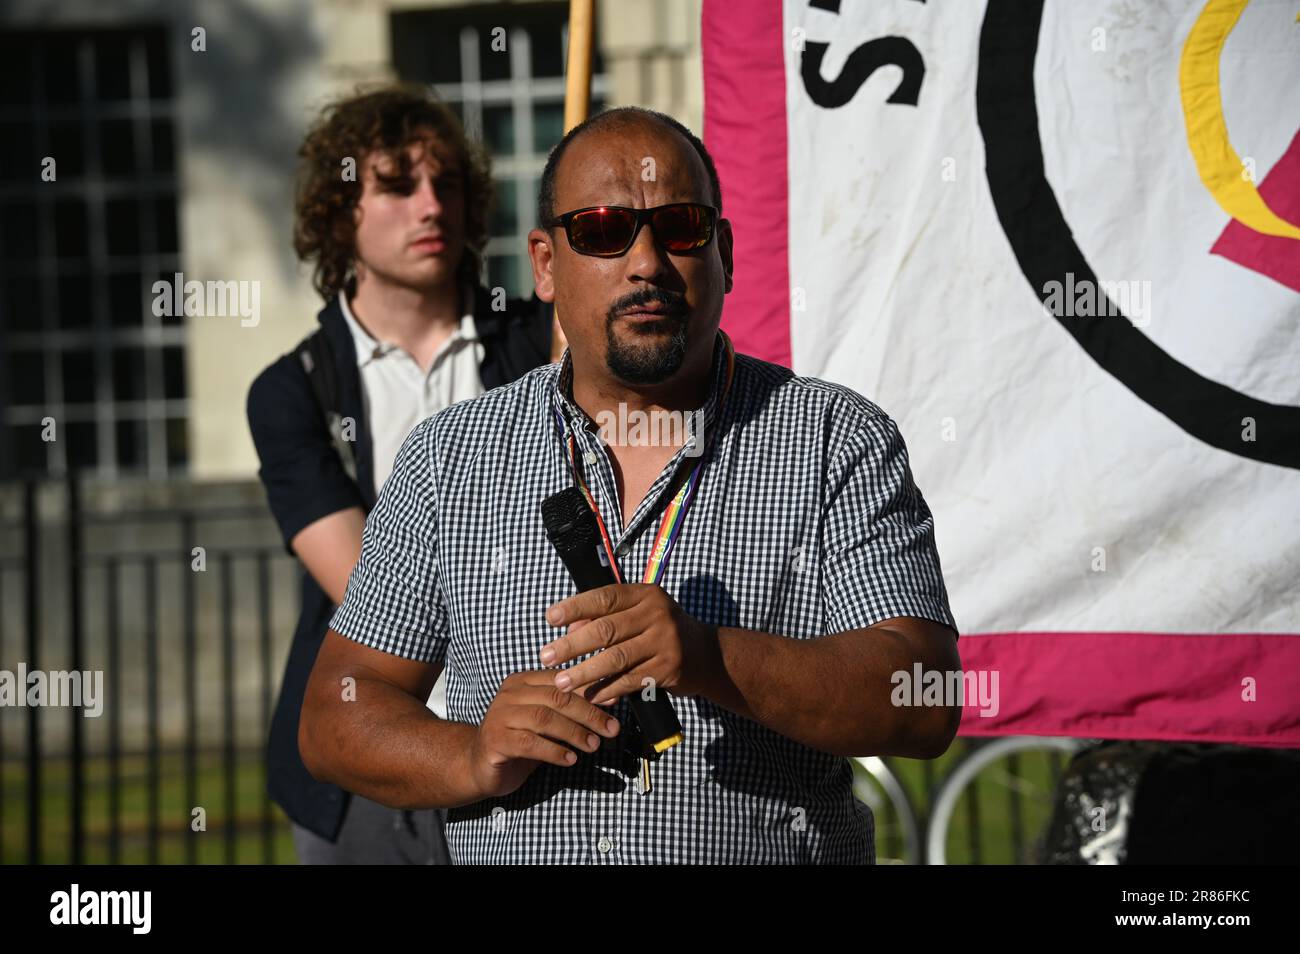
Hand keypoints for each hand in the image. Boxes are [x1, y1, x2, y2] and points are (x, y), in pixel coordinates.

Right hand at [468, 670, 620, 798]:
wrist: (480, 765)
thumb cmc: (520, 741)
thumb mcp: (548, 722)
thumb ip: (572, 710)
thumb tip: (610, 699)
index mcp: (523, 681)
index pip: (561, 681)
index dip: (590, 692)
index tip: (614, 705)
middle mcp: (509, 694)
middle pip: (556, 698)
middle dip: (588, 713)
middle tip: (610, 729)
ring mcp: (499, 716)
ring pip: (544, 719)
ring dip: (574, 733)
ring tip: (593, 746)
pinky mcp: (495, 740)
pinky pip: (530, 743)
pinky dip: (554, 751)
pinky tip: (570, 759)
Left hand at [540, 584, 720, 704]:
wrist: (706, 655)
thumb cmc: (660, 631)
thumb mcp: (638, 615)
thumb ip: (606, 617)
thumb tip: (569, 628)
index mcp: (645, 594)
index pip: (605, 596)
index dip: (575, 607)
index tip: (549, 618)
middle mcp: (657, 614)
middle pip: (606, 629)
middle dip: (572, 645)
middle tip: (545, 656)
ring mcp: (665, 642)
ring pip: (616, 658)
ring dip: (585, 673)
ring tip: (562, 682)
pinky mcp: (668, 669)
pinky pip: (630, 681)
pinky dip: (608, 689)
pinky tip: (591, 696)